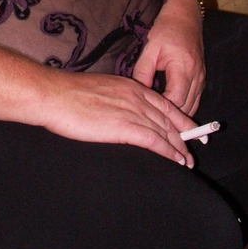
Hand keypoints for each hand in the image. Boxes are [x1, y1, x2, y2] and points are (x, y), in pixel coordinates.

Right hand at [39, 71, 197, 166]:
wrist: (54, 95)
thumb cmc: (68, 95)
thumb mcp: (100, 90)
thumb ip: (116, 100)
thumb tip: (119, 114)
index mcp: (130, 86)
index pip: (164, 104)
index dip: (180, 119)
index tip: (190, 130)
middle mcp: (136, 97)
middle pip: (168, 119)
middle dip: (184, 136)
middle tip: (193, 150)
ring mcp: (132, 111)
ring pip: (165, 131)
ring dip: (179, 148)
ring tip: (187, 162)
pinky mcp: (125, 127)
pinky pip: (154, 141)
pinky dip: (169, 152)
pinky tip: (177, 161)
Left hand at [132, 0, 205, 116]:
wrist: (185, 17)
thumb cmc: (166, 30)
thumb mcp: (150, 49)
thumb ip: (142, 72)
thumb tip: (138, 94)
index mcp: (183, 68)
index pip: (175, 99)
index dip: (162, 110)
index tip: (147, 112)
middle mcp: (197, 76)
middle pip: (186, 108)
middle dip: (169, 116)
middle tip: (151, 121)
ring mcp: (202, 78)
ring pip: (192, 106)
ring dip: (177, 115)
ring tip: (160, 120)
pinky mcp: (201, 78)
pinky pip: (195, 100)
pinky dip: (184, 107)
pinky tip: (170, 110)